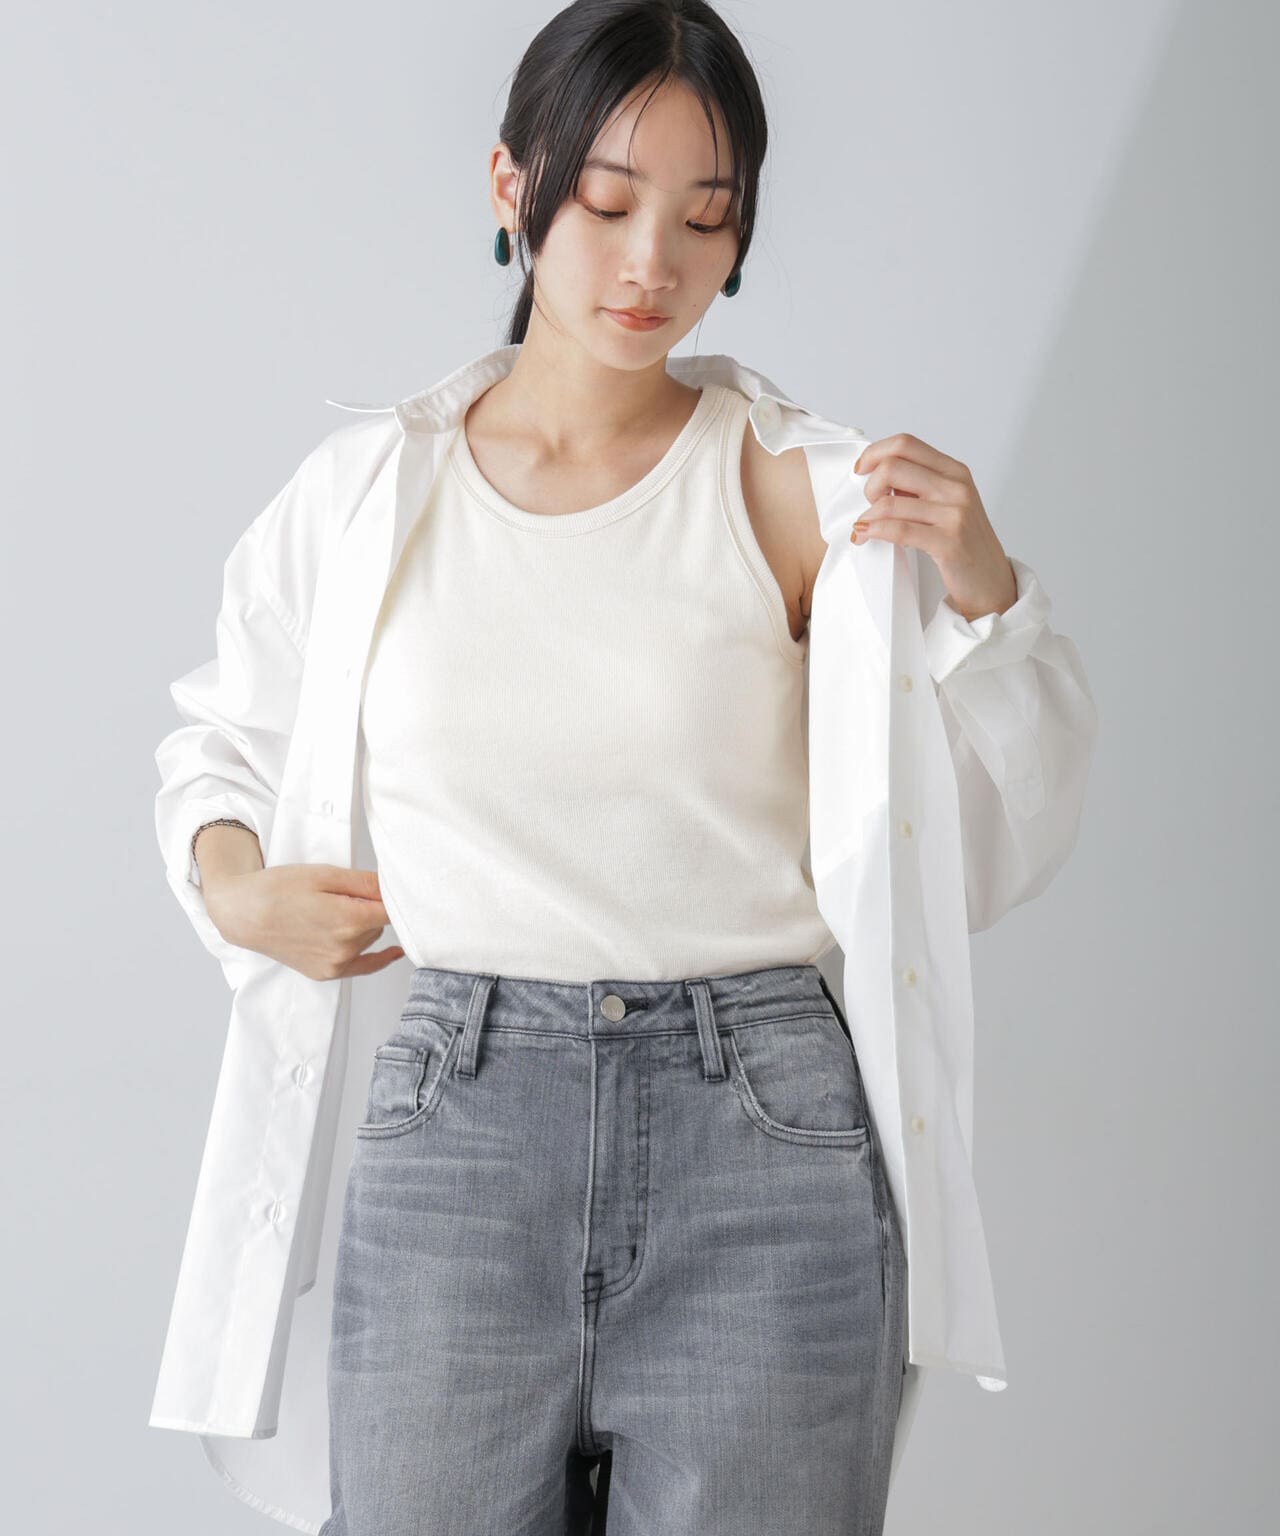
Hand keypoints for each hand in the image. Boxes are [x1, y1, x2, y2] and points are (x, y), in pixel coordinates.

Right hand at [203, 863, 405, 980]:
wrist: (244, 914)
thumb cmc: (279, 888)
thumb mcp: (325, 874)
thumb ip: (366, 883)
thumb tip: (396, 887)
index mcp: (349, 920)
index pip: (393, 911)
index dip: (397, 897)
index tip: (402, 888)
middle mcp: (346, 947)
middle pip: (379, 923)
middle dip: (370, 907)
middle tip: (341, 892)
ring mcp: (335, 964)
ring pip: (369, 938)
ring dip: (362, 925)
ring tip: (329, 909)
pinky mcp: (326, 973)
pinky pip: (364, 965)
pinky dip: (379, 957)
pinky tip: (395, 952)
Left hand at [851, 433, 1017, 621]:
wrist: (991, 581)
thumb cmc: (964, 543)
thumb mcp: (948, 502)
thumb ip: (920, 485)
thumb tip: (878, 474)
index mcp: (954, 471)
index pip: (905, 444)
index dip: (874, 453)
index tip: (860, 469)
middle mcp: (956, 488)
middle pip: (893, 467)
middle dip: (869, 486)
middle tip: (868, 504)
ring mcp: (955, 514)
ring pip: (890, 502)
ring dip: (867, 515)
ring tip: (865, 526)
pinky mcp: (948, 543)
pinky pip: (898, 530)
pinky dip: (874, 531)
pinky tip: (865, 535)